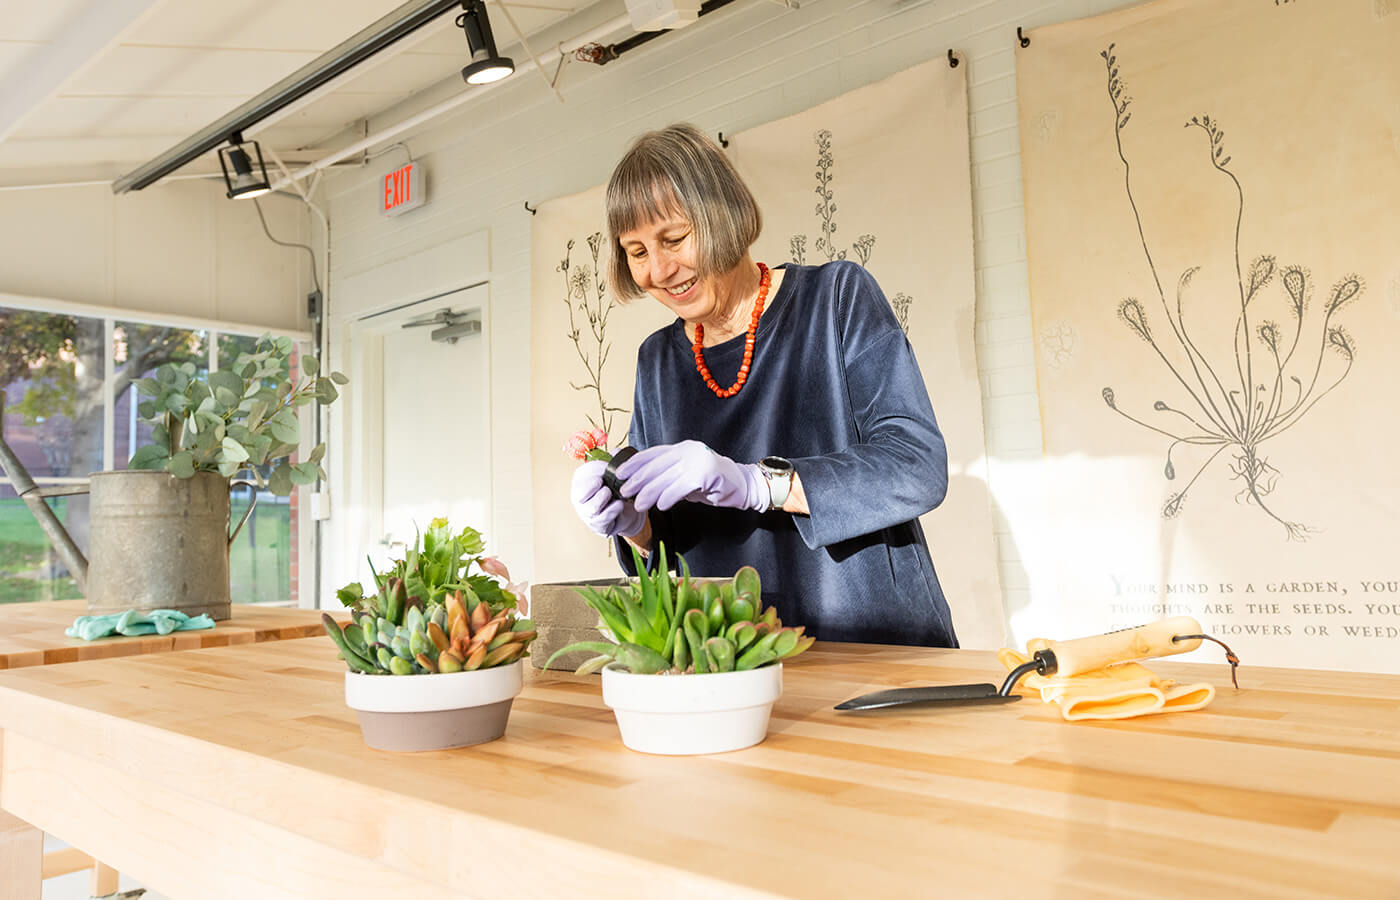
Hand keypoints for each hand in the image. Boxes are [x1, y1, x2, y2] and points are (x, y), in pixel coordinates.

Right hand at [571, 460, 646, 537]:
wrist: (625, 512)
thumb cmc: (615, 490)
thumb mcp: (614, 474)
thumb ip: (614, 460)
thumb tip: (616, 451)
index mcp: (581, 481)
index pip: (581, 475)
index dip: (593, 469)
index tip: (606, 467)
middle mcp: (580, 498)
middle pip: (580, 492)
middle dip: (591, 486)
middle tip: (601, 481)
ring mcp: (586, 513)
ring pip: (590, 507)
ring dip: (601, 499)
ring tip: (610, 493)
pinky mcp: (596, 525)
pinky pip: (602, 519)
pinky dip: (612, 510)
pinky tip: (619, 504)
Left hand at [616, 440, 766, 511]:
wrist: (743, 485)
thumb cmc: (713, 483)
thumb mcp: (687, 475)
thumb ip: (668, 475)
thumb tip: (640, 482)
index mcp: (682, 448)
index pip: (652, 453)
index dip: (634, 463)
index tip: (619, 474)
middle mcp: (688, 450)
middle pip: (656, 465)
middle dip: (638, 480)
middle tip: (625, 492)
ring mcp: (698, 460)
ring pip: (666, 477)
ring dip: (650, 492)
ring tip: (639, 504)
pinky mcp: (706, 473)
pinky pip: (681, 486)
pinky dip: (669, 497)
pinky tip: (661, 505)